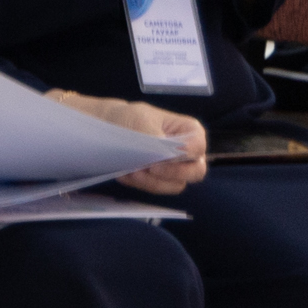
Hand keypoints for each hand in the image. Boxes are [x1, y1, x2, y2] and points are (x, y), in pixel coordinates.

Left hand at [58, 92, 206, 194]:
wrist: (110, 127)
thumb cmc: (130, 118)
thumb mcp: (141, 120)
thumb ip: (156, 138)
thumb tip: (165, 155)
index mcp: (191, 132)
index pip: (197, 148)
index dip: (183, 155)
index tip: (160, 158)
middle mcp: (190, 153)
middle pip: (195, 172)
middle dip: (172, 174)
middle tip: (150, 169)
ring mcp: (177, 169)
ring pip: (175, 185)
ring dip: (153, 182)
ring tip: (132, 172)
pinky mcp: (161, 180)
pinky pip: (157, 189)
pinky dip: (141, 185)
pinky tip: (125, 175)